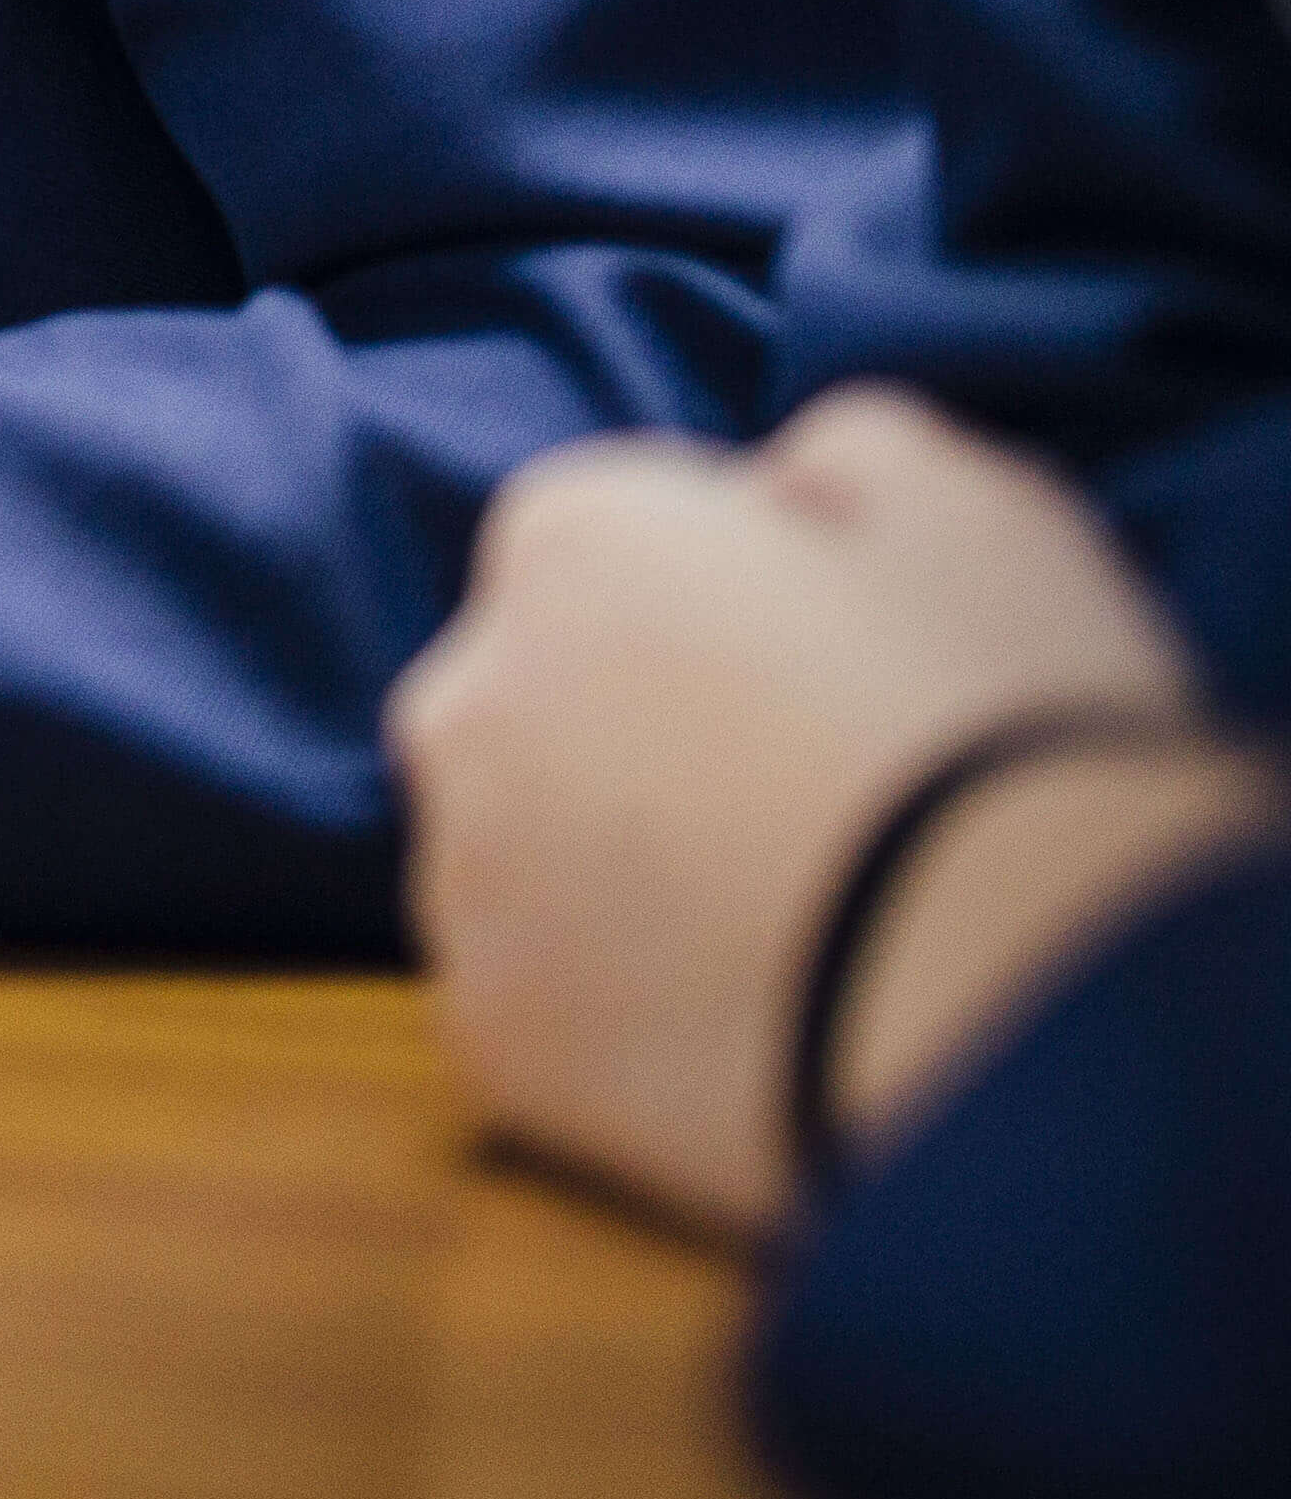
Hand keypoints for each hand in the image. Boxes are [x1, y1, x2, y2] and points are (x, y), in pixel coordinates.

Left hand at [388, 387, 1228, 1235]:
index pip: (613, 548)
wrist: (1033, 1013)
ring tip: (806, 929)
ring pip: (532, 861)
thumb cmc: (1011, 736)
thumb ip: (842, 458)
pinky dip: (630, 1019)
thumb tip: (783, 492)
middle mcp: (467, 696)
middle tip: (820, 810)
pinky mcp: (494, 1040)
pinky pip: (552, 1008)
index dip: (737, 612)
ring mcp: (465, 879)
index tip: (839, 677)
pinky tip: (760, 1024)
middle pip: (545, 700)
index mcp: (571, 541)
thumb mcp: (974, 510)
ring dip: (625, 883)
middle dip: (648, 739)